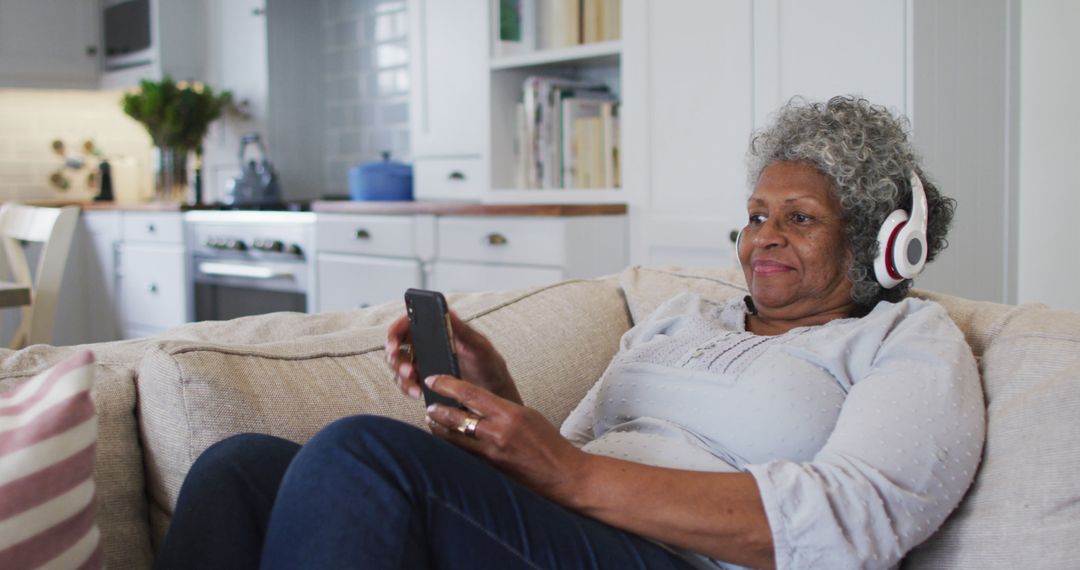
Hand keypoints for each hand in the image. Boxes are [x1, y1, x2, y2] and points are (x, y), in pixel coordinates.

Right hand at [385, 310, 521, 403]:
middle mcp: (427, 345)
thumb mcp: (480, 347)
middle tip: (406, 368)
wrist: (494, 396)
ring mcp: (423, 364)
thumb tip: (448, 310)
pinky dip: (407, 388)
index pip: (409, 324)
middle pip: (398, 346)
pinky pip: (406, 384)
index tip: (394, 341)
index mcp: (437, 331)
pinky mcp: (423, 382)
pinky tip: (418, 393)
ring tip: (414, 384)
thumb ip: (463, 330)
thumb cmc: (490, 367)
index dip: (396, 330)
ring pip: (398, 366)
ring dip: (400, 376)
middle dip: (395, 358)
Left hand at [424, 374, 587, 503]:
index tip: (433, 380)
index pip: (470, 394)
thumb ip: (501, 408)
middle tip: (428, 404)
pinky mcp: (489, 470)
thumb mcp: (527, 415)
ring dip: (438, 429)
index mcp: (509, 414)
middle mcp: (497, 433)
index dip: (447, 385)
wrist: (562, 475)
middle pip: (455, 417)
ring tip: (430, 421)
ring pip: (453, 439)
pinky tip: (444, 442)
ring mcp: (491, 454)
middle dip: (437, 409)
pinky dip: (450, 446)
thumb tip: (476, 402)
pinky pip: (462, 454)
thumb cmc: (549, 443)